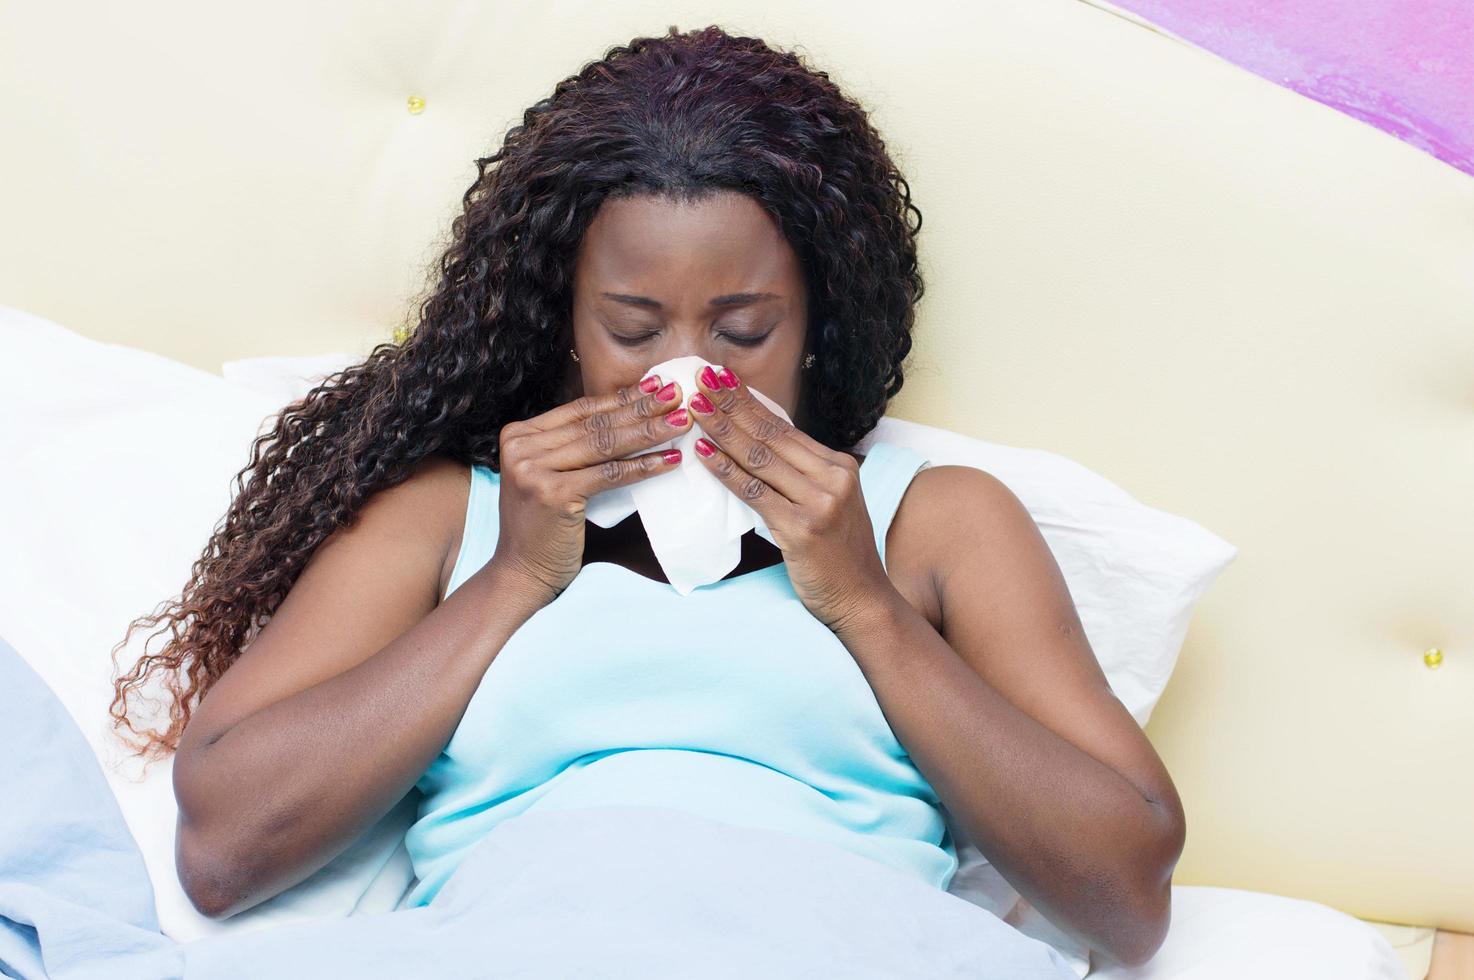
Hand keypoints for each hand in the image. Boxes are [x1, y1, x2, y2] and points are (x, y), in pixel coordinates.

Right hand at [493, 373, 694, 599]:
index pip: (582, 409)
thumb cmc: (545, 527)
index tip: (657, 385)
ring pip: (605, 444)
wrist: (521, 572)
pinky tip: (671, 460)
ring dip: (649, 431)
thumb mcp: (552, 476)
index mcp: (520, 435)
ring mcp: (533, 469)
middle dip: (641, 408)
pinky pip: (609, 474)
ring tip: (682, 421)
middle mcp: (521, 446)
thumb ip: (575, 448)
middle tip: (677, 394)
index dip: (622, 397)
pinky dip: (644, 466)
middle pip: (595, 423)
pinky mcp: (552, 494)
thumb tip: (629, 414)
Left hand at [687, 363, 892, 632]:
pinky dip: (726, 471)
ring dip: (723, 430)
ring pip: (760, 458)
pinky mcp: (802, 528)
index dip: (750, 401)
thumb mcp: (829, 505)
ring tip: (695, 408)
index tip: (722, 379)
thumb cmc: (839, 556)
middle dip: (732, 404)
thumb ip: (801, 477)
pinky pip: (755, 492)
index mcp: (839, 467)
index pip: (785, 428)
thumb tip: (756, 448)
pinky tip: (703, 454)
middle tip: (701, 378)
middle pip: (771, 435)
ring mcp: (819, 502)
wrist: (862, 599)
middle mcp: (832, 478)